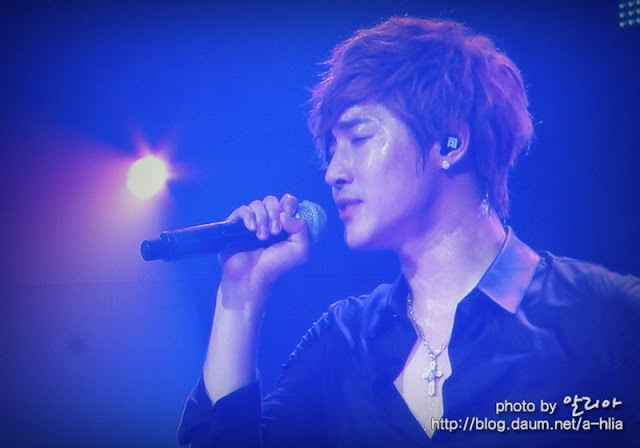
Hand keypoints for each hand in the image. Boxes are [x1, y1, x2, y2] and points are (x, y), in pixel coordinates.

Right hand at [218, 193, 309, 311]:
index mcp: (284, 224)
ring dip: (262, 219)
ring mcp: (252, 221)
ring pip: (257, 204)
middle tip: (275, 232)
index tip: (287, 217)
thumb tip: (286, 214)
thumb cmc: (275, 266)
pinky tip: (251, 230)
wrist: (252, 277)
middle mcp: (268, 220)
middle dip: (275, 214)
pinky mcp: (237, 224)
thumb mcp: (300, 250)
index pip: (288, 202)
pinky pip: (243, 210)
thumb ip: (302, 228)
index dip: (289, 205)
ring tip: (262, 238)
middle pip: (272, 201)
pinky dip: (249, 217)